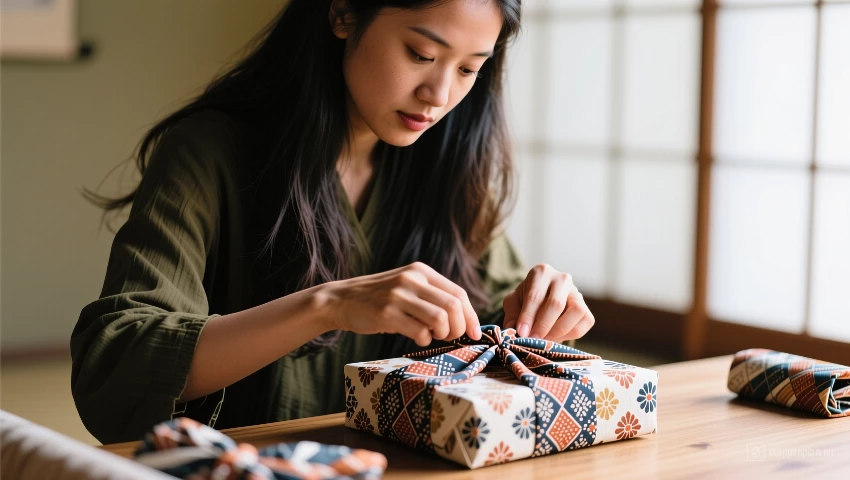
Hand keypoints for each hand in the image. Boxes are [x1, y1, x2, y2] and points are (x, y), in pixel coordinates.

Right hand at [321, 262, 480, 346]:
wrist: (341, 300)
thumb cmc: (379, 299)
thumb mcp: (407, 287)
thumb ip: (431, 296)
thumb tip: (464, 320)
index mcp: (421, 271)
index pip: (458, 293)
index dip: (471, 316)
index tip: (475, 333)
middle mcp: (411, 279)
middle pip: (453, 306)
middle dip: (459, 327)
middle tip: (451, 337)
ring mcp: (398, 295)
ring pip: (440, 318)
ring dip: (443, 334)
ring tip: (433, 336)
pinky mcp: (386, 313)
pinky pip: (419, 331)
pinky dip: (424, 339)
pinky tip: (417, 337)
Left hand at [502, 264, 594, 341]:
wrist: (542, 299)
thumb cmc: (525, 299)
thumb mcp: (513, 302)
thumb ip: (512, 315)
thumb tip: (513, 329)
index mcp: (542, 273)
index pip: (535, 296)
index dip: (528, 316)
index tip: (521, 333)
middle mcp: (562, 279)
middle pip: (556, 303)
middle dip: (543, 325)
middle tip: (532, 340)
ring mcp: (577, 293)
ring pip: (576, 312)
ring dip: (559, 331)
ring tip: (544, 340)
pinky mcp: (586, 310)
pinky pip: (584, 323)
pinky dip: (570, 335)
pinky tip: (555, 338)